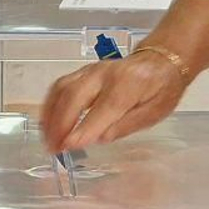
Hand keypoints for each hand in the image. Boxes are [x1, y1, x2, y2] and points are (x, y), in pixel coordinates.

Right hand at [39, 50, 192, 152]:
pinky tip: (47, 122)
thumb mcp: (156, 112)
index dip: (85, 127)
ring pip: (63, 89)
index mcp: (129, 84)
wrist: (160, 59)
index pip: (104, 107)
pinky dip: (50, 105)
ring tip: (47, 139)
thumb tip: (100, 138)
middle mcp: (105, 74)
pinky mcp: (82, 72)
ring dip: (51, 115)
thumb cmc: (161, 89)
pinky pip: (60, 86)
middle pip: (75, 95)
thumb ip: (128, 124)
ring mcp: (91, 70)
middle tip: (53, 148)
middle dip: (61, 123)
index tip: (70, 145)